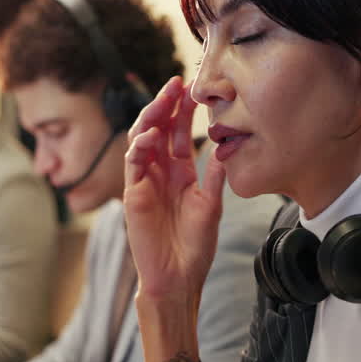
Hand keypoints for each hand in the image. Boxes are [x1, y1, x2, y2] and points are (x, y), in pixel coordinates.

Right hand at [123, 76, 225, 303]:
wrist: (179, 278)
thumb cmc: (195, 246)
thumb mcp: (211, 205)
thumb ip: (215, 175)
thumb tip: (227, 145)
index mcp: (181, 173)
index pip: (178, 133)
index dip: (182, 110)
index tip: (192, 88)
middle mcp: (161, 173)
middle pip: (158, 129)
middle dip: (165, 105)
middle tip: (176, 84)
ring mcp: (145, 182)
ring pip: (141, 140)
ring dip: (150, 119)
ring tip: (163, 101)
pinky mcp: (133, 195)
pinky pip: (133, 164)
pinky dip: (140, 147)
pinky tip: (152, 136)